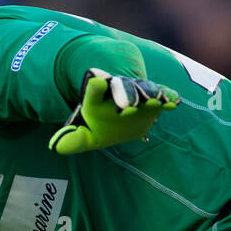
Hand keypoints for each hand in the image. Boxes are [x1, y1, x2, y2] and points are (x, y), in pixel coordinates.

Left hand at [48, 68, 179, 154]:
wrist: (119, 105)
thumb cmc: (100, 122)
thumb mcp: (87, 133)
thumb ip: (74, 139)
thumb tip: (56, 147)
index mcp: (97, 98)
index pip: (94, 92)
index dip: (96, 88)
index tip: (97, 82)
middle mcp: (117, 91)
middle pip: (122, 88)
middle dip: (126, 93)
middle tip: (127, 105)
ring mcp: (137, 92)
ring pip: (143, 88)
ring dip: (149, 93)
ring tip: (156, 100)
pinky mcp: (154, 97)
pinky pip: (162, 93)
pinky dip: (168, 96)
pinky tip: (174, 102)